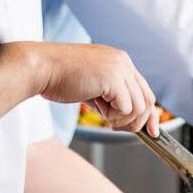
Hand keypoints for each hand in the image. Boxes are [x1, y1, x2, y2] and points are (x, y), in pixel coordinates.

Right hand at [34, 41, 155, 132]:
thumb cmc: (59, 78)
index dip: (149, 113)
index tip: (151, 131)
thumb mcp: (92, 86)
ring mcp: (119, 68)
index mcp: (119, 60)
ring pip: (139, 107)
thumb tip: (126, 119)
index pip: (144, 89)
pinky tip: (98, 109)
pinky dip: (114, 116)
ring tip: (102, 114)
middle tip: (115, 126)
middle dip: (137, 121)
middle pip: (147, 100)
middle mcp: (123, 61)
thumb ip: (111, 97)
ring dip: (121, 119)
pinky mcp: (112, 79)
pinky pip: (127, 108)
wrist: (41, 68)